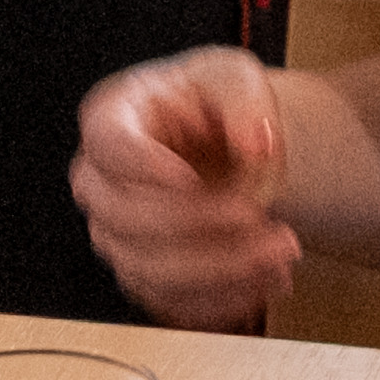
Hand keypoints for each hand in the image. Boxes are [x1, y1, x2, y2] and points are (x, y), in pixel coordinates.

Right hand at [72, 47, 299, 327]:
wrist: (227, 145)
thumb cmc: (215, 104)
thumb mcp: (233, 77)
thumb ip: (244, 100)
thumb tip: (255, 142)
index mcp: (111, 118)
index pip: (109, 146)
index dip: (145, 167)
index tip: (190, 177)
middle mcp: (101, 181)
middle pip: (126, 217)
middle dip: (201, 224)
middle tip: (258, 214)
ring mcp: (117, 235)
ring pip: (150, 270)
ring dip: (221, 269)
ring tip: (278, 250)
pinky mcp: (143, 276)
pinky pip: (171, 303)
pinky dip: (223, 299)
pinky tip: (265, 278)